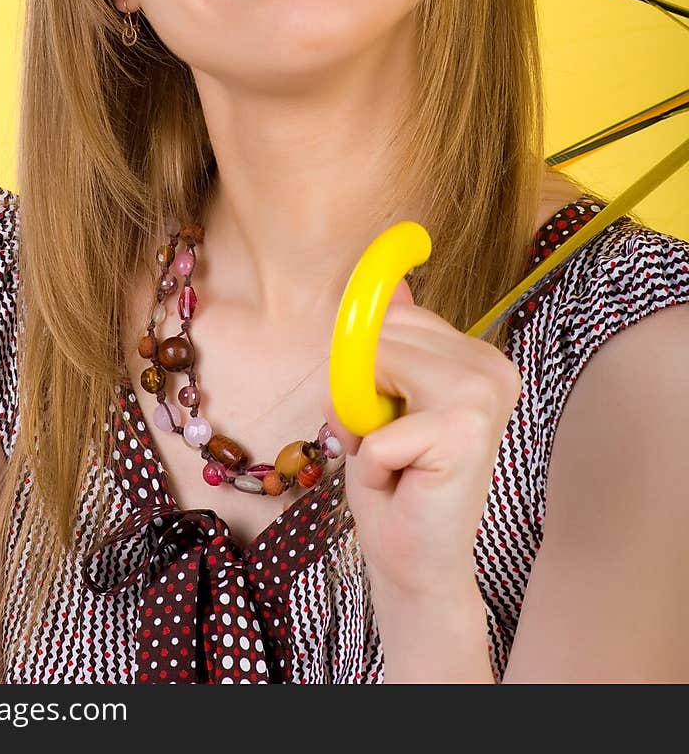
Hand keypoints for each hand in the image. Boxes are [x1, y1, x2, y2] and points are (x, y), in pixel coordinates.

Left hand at [325, 278, 521, 601]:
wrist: (417, 565)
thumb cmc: (397, 483)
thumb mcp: (382, 400)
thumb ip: (389, 344)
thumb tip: (391, 285)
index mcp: (476, 356)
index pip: (395, 317)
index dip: (367, 360)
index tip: (383, 402)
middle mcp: (490, 367)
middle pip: (381, 335)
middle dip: (360, 388)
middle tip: (390, 442)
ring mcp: (482, 394)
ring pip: (375, 366)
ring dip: (363, 420)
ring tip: (395, 458)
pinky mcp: (464, 431)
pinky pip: (377, 427)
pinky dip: (372, 460)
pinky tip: (403, 482)